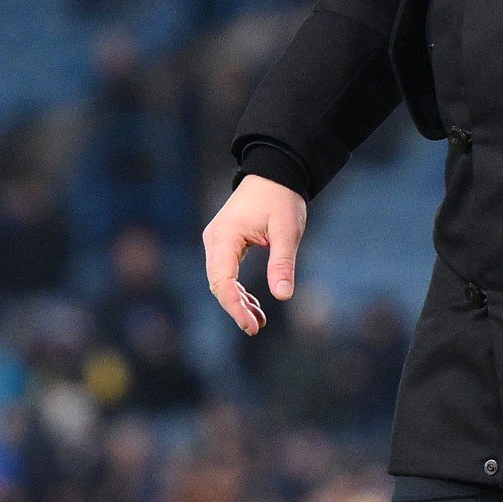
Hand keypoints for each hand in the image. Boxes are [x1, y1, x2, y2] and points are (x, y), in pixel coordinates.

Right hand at [202, 175, 306, 334]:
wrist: (275, 172)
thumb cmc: (281, 197)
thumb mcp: (287, 230)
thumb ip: (282, 262)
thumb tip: (283, 296)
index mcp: (224, 236)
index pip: (222, 280)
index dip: (234, 305)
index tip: (250, 325)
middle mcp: (214, 240)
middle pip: (218, 283)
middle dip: (236, 308)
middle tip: (256, 328)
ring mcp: (217, 241)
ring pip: (221, 280)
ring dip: (238, 301)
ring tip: (258, 322)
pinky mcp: (225, 243)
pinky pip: (227, 272)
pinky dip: (239, 290)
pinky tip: (255, 306)